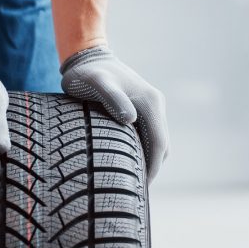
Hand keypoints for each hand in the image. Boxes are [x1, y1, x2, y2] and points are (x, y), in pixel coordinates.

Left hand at [60, 45, 169, 182]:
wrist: (87, 55)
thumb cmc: (87, 72)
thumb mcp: (96, 83)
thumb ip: (112, 98)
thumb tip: (130, 120)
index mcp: (150, 102)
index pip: (159, 142)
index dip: (152, 167)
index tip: (141, 187)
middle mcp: (154, 103)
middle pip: (161, 145)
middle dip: (152, 168)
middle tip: (134, 191)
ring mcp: (149, 105)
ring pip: (156, 141)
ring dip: (148, 160)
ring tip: (131, 181)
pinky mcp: (140, 107)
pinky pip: (147, 134)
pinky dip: (142, 150)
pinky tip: (127, 162)